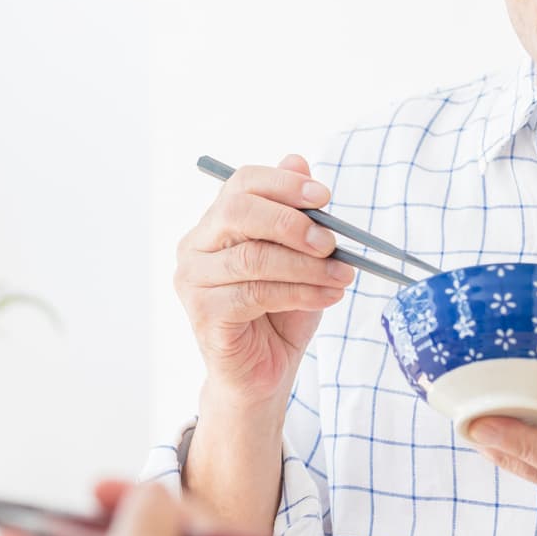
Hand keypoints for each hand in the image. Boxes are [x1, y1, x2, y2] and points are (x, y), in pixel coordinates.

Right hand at [173, 156, 353, 407]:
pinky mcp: (203, 313)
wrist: (263, 375)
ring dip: (307, 265)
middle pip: (238, 211)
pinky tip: (328, 297)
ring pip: (253, 256)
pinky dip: (300, 292)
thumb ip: (297, 215)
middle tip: (332, 241)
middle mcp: (195, 246)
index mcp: (215, 224)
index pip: (241, 184)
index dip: (284, 184)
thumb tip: (298, 159)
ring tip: (343, 276)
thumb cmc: (280, 313)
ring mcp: (193, 280)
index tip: (325, 197)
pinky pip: (256, 293)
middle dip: (291, 221)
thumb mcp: (299, 259)